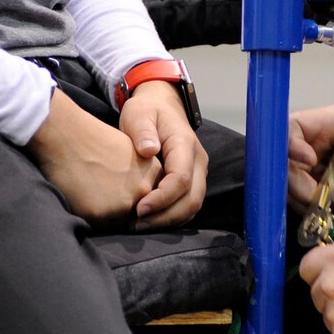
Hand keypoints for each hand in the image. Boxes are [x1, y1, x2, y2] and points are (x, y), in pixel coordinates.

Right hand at [27, 88, 160, 222]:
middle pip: (136, 213)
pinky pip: (98, 226)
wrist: (65, 135)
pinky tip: (82, 197)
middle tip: (101, 192)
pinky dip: (90, 217)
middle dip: (121, 208)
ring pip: (118, 222)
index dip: (133, 196)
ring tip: (90, 193)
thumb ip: (141, 172)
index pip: (150, 198)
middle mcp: (143, 190)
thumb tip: (143, 194)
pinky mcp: (101, 215)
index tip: (117, 187)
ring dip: (106, 215)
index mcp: (153, 173)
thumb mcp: (130, 149)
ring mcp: (123, 204)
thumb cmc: (92, 139)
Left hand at [119, 81, 207, 227]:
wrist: (161, 107)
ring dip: (168, 221)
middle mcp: (197, 161)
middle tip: (135, 224)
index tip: (139, 209)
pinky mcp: (193, 181)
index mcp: (185, 144)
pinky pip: (187, 206)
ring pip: (192, 206)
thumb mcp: (139, 113)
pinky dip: (171, 217)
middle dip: (165, 216)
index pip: (181, 179)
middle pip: (192, 199)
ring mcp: (198, 173)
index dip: (162, 198)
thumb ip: (142, 130)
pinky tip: (148, 221)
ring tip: (139, 226)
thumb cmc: (147, 111)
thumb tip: (149, 150)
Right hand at [288, 94, 333, 209]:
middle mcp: (308, 142)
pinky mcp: (316, 179)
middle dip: (296, 184)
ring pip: (291, 182)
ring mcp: (310, 162)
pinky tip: (329, 212)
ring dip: (304, 199)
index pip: (289, 128)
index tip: (310, 162)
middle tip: (318, 199)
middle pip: (284, 162)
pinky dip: (314, 205)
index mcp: (321, 121)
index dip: (290, 146)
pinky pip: (305, 194)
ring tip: (326, 210)